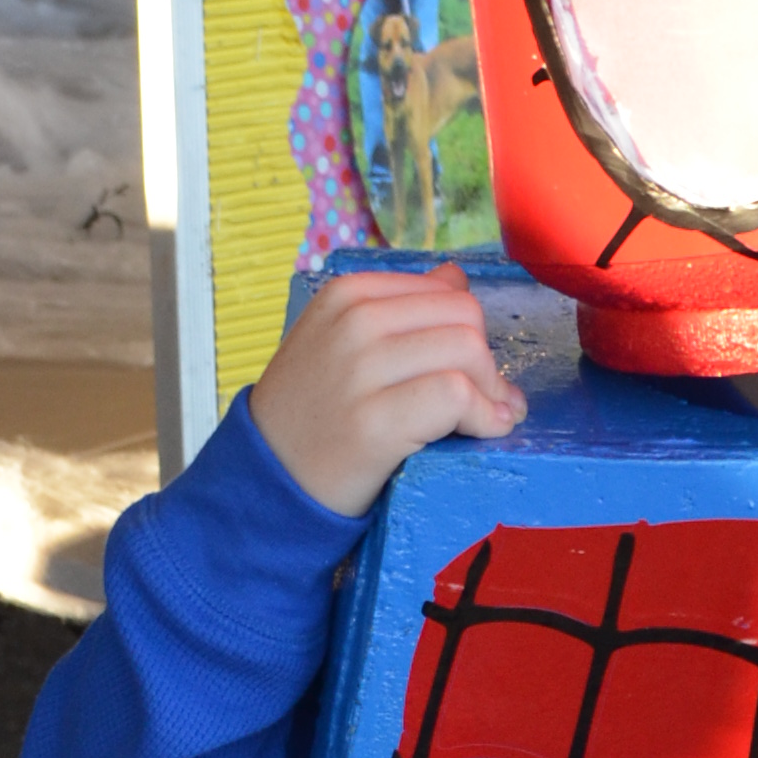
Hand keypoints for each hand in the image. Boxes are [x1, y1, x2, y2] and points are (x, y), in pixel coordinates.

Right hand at [250, 266, 524, 520]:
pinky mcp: (375, 421)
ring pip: (467, 352)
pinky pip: (456, 397)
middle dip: (486, 361)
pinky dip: (484, 416)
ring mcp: (361, 370)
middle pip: (464, 318)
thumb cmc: (310, 416)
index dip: (470, 331)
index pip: (445, 291)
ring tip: (489, 418)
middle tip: (488, 400)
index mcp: (347, 295)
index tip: (473, 370)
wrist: (266, 480)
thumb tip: (454, 277)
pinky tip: (484, 432)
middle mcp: (353, 322)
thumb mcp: (337, 341)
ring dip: (492, 391)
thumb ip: (394, 308)